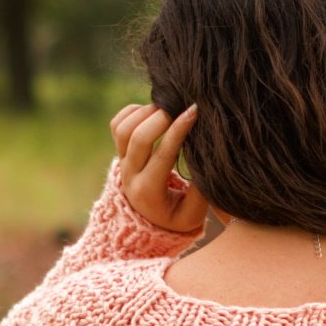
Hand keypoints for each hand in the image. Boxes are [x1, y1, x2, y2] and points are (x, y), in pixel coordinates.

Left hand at [110, 101, 207, 233]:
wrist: (154, 220)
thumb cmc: (178, 216)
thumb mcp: (193, 214)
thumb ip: (201, 191)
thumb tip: (208, 160)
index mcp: (148, 193)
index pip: (163, 155)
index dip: (179, 130)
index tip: (195, 110)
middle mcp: (130, 176)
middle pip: (138, 138)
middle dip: (161, 116)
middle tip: (180, 106)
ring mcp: (122, 162)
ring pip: (124, 129)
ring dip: (146, 112)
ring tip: (167, 108)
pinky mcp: (119, 151)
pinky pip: (117, 124)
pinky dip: (134, 112)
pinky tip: (153, 112)